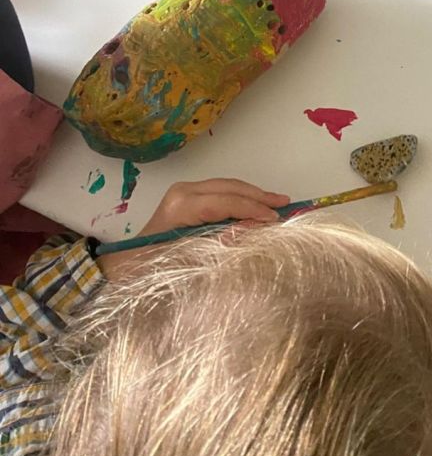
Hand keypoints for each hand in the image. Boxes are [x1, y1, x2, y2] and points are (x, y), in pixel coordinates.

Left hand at [97, 178, 289, 278]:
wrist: (121, 268)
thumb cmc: (150, 269)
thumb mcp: (187, 260)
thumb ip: (219, 244)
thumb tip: (251, 229)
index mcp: (181, 205)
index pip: (226, 201)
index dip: (253, 209)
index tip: (275, 220)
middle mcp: (183, 192)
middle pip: (229, 187)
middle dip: (258, 196)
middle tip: (285, 205)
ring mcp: (183, 192)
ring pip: (226, 186)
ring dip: (251, 194)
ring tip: (276, 203)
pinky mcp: (185, 198)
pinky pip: (219, 192)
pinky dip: (239, 198)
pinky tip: (254, 206)